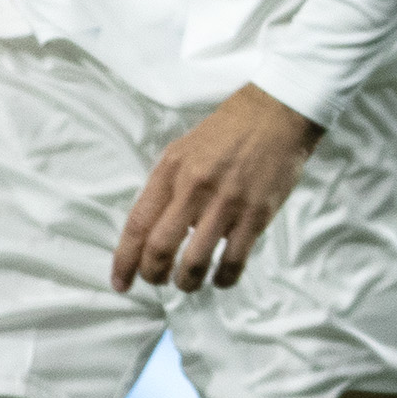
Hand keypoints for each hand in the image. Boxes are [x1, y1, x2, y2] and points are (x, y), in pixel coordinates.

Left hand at [112, 84, 326, 292]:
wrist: (276, 114)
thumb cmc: (227, 131)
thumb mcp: (183, 149)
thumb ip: (166, 186)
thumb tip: (153, 227)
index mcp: (170, 170)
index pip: (138, 224)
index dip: (125, 260)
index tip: (120, 282)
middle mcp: (194, 187)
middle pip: (160, 248)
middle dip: (153, 275)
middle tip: (157, 282)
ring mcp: (226, 202)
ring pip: (195, 261)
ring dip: (187, 283)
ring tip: (188, 284)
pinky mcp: (256, 214)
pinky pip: (233, 260)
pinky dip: (223, 279)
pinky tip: (220, 280)